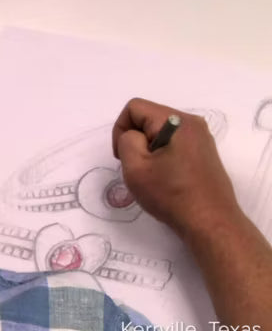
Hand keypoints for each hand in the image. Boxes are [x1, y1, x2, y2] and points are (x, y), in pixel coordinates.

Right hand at [112, 98, 239, 236]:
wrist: (210, 223)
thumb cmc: (171, 195)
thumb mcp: (136, 167)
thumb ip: (126, 141)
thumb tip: (133, 135)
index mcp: (176, 120)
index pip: (135, 107)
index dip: (120, 129)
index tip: (122, 156)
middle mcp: (191, 122)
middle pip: (148, 117)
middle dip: (135, 139)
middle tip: (136, 167)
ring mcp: (200, 137)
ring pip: (159, 131)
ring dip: (147, 148)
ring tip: (150, 174)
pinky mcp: (203, 151)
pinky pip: (172, 142)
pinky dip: (161, 154)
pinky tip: (164, 177)